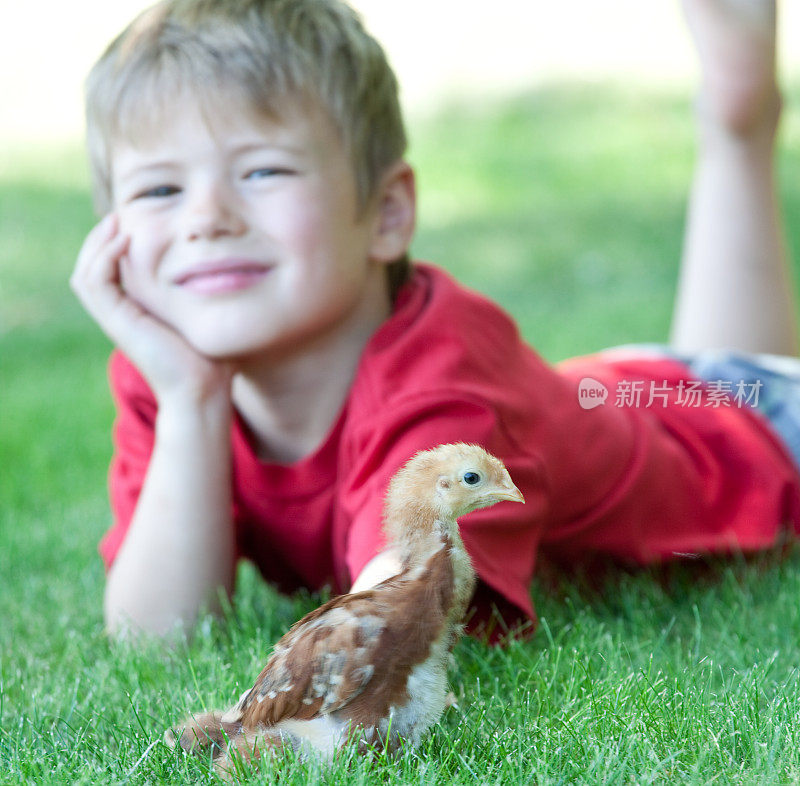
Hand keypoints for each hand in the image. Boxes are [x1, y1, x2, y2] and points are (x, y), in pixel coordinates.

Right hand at [70, 213, 233, 403]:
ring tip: (118, 220)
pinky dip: (105, 258)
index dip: (119, 244)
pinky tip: (126, 240)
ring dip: (98, 243)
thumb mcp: (211, 316)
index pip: (114, 271)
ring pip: (87, 273)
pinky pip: (96, 282)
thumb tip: (234, 272)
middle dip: (103, 238)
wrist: (204, 390)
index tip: (141, 220)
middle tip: (122, 214)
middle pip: (94, 268)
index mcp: (139, 311)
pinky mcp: (117, 322)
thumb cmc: (215, 359)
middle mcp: (123, 314)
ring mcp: (117, 319)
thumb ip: (210, 295)